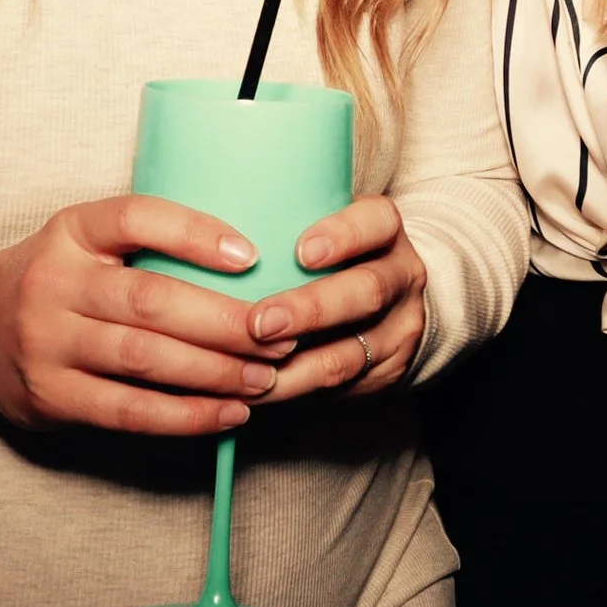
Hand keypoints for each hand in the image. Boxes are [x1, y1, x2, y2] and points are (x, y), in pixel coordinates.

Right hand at [0, 195, 295, 434]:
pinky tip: (229, 413)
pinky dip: (186, 416)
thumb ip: (146, 243)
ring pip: (144, 360)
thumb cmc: (56, 280)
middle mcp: (55, 283)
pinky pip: (129, 411)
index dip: (194, 234)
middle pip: (151, 300)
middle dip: (226, 321)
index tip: (251, 255)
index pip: (134, 218)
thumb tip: (251, 256)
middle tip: (280, 333)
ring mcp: (48, 343)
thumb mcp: (84, 241)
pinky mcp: (52, 397)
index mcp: (70, 230)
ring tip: (267, 377)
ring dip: (215, 371)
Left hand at [239, 196, 426, 401]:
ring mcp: (399, 329)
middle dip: (310, 311)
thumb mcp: (329, 222)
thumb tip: (206, 211)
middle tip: (259, 324)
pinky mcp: (387, 373)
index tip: (301, 251)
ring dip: (294, 368)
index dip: (342, 235)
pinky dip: (293, 392)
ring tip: (246, 373)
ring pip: (350, 353)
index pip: (376, 223)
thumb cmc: (336, 251)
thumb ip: (288, 218)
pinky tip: (254, 394)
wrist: (395, 299)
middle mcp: (400, 277)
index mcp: (385, 231)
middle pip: (365, 293)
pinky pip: (338, 389)